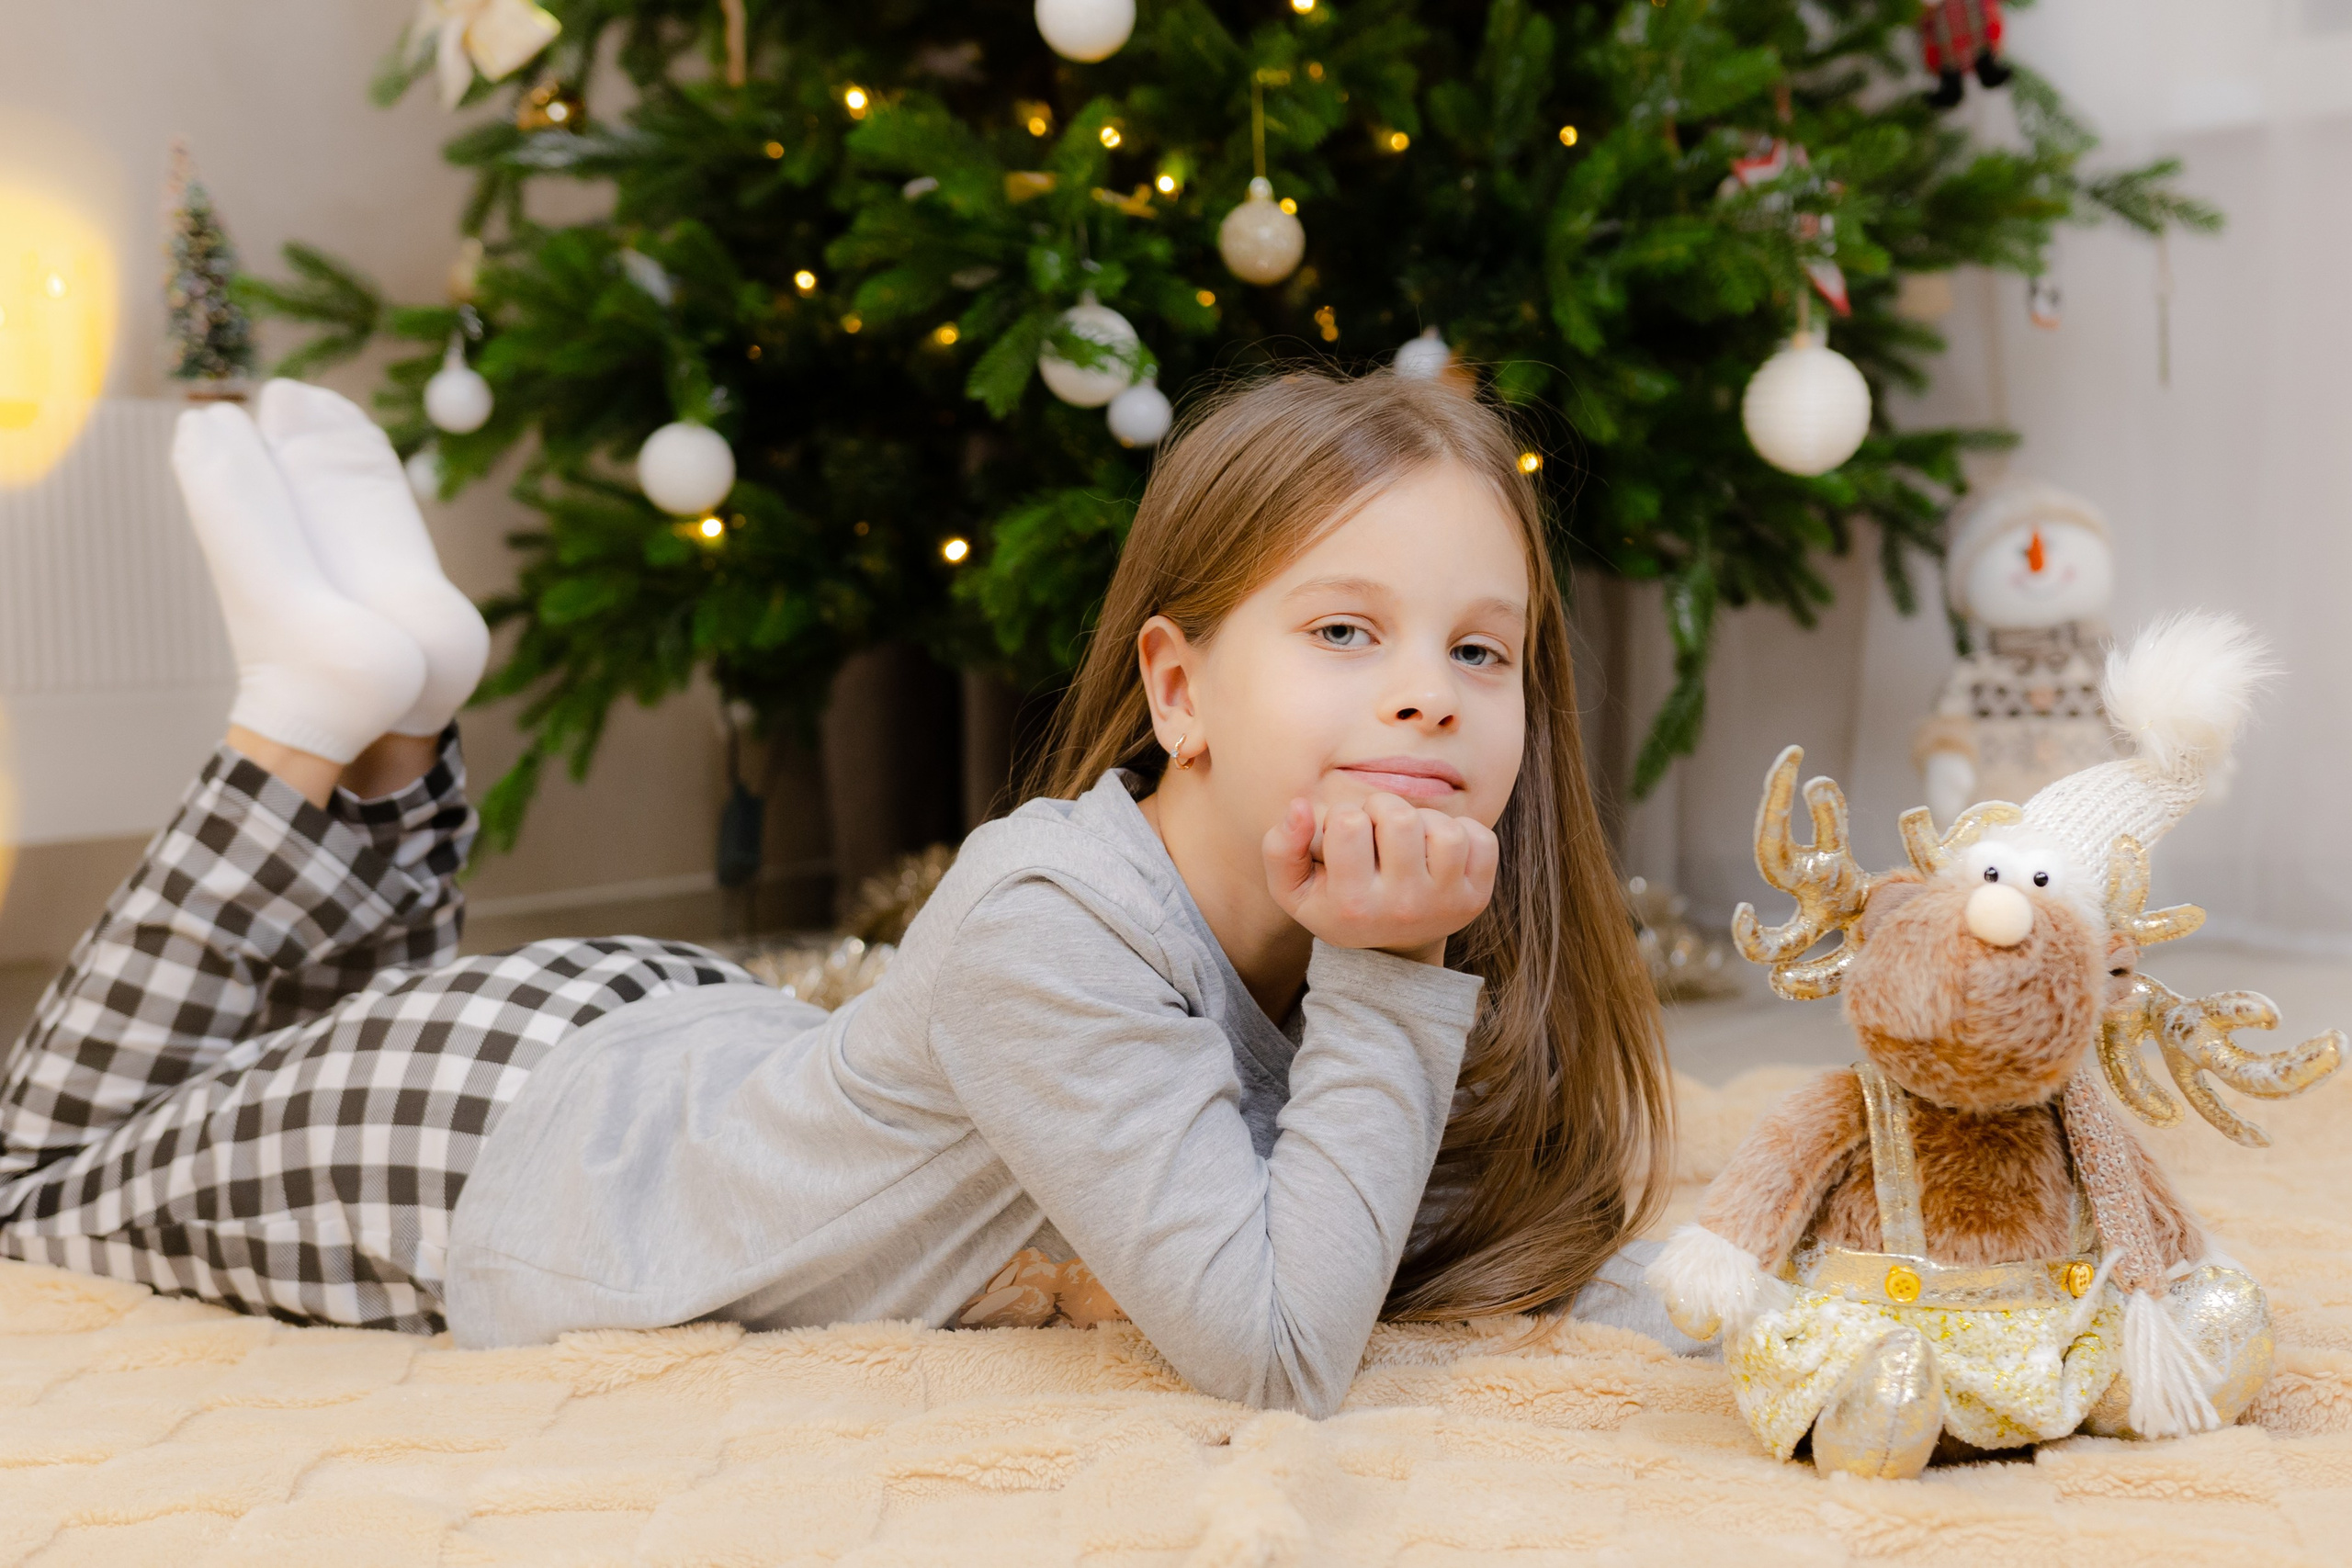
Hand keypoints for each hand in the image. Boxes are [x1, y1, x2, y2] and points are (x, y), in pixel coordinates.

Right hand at [1262, 792, 1497, 962]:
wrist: (1393, 950)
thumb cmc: (1338, 905)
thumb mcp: (1294, 888)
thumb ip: (1281, 847)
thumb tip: (1299, 806)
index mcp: (1353, 906)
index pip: (1348, 822)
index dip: (1343, 816)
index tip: (1346, 838)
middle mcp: (1401, 908)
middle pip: (1398, 816)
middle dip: (1382, 810)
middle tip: (1377, 833)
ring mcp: (1445, 905)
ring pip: (1443, 827)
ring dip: (1423, 820)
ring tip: (1408, 840)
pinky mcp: (1477, 898)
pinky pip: (1481, 838)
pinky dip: (1462, 832)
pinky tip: (1438, 850)